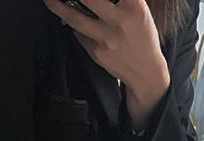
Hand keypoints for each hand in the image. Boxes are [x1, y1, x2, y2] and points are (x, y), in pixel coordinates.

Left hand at [42, 0, 169, 111]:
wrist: (145, 71)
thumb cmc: (142, 36)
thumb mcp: (139, 11)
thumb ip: (121, 1)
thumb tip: (89, 0)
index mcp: (134, 7)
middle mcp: (119, 21)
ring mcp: (105, 38)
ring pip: (75, 18)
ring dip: (57, 6)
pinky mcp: (96, 52)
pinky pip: (79, 34)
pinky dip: (74, 25)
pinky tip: (72, 20)